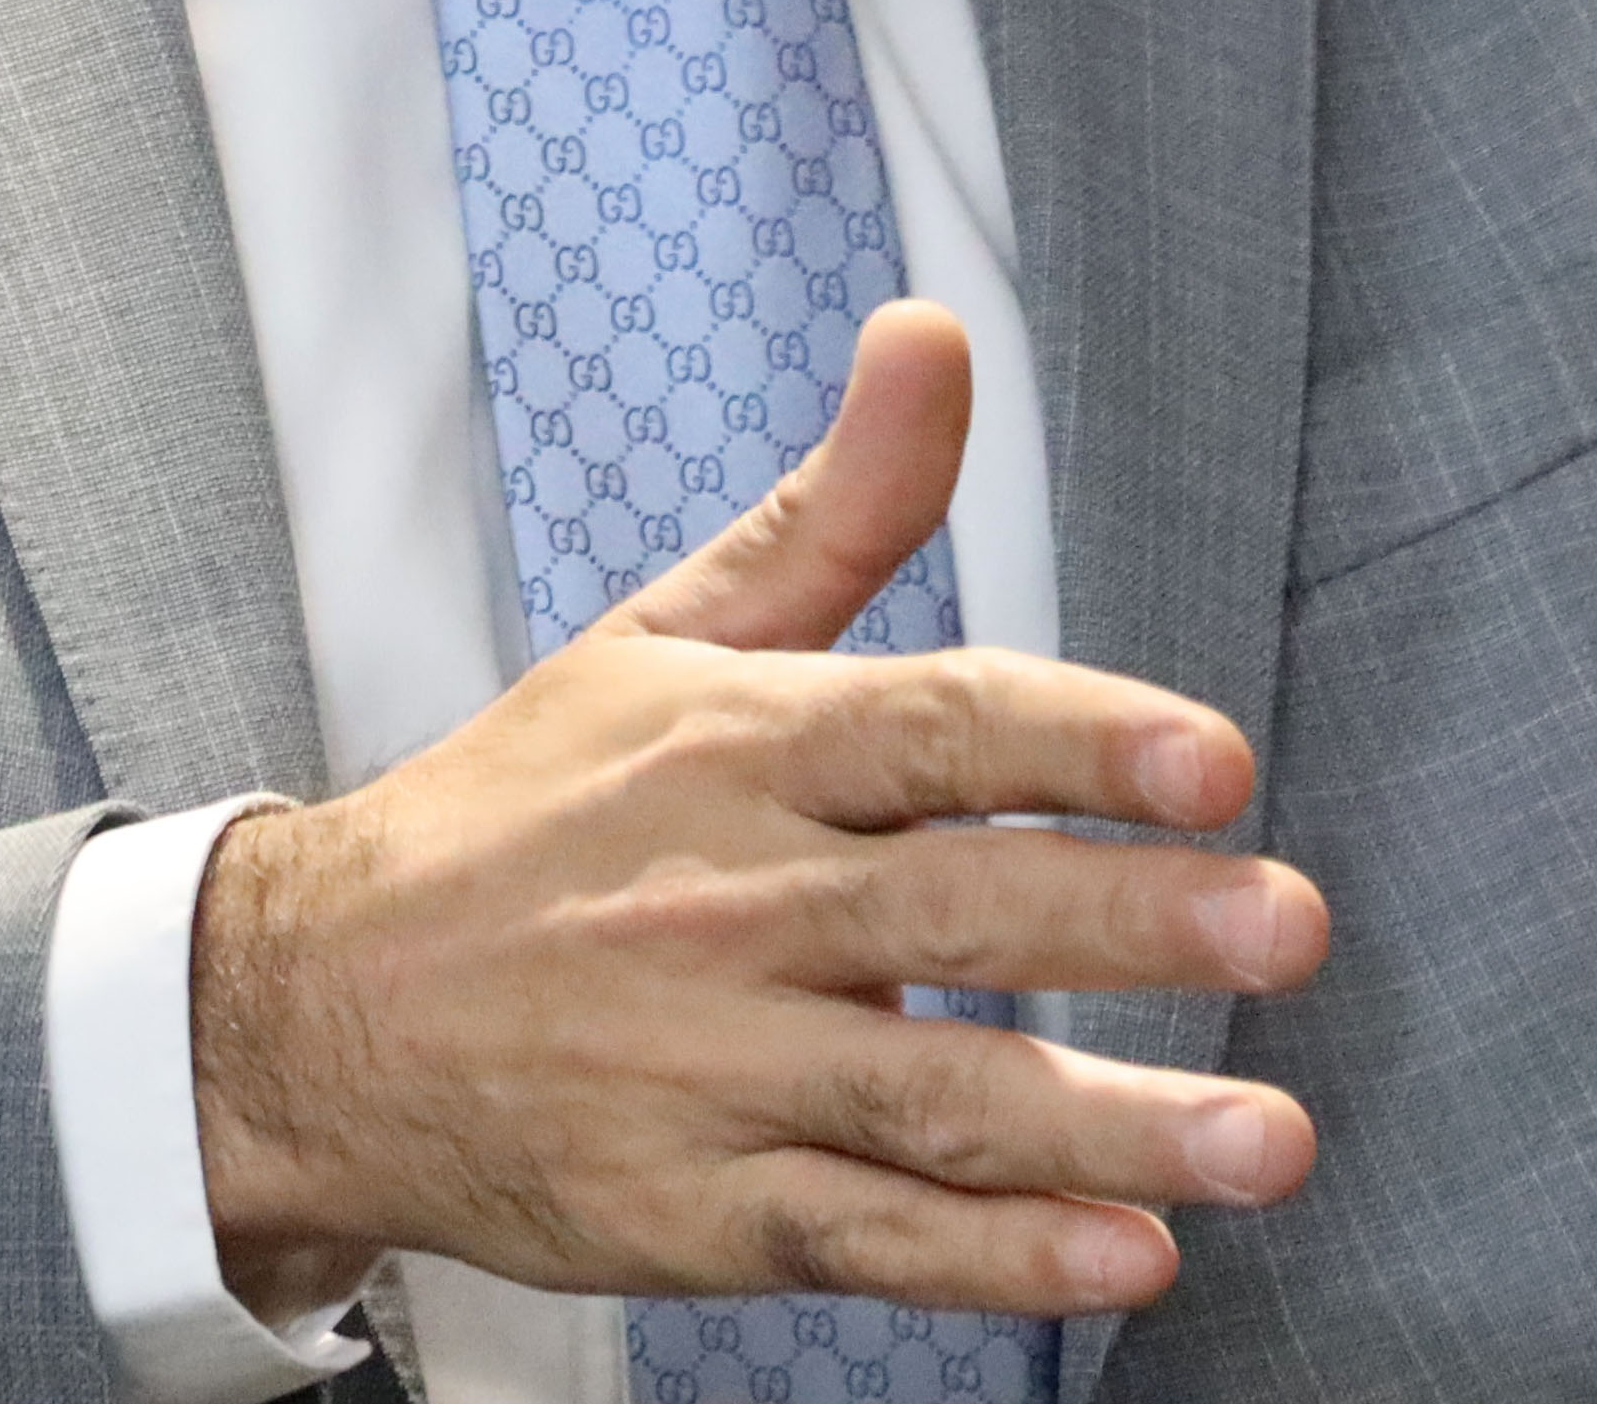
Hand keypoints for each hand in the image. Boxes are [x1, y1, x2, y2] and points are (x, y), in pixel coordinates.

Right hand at [189, 304, 1328, 1322]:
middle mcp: (735, 907)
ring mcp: (712, 1069)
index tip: (1215, 760)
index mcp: (744, 750)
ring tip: (1267, 1137)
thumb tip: (935, 335)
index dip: (1078, 738)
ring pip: (935, 1100)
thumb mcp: (667, 636)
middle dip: (1137, 922)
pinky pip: (864, 1238)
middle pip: (957, 913)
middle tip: (1292, 925)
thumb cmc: (519, 817)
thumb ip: (839, 506)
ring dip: (1114, 1127)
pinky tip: (1124, 1256)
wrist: (304, 1017)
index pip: (934, 729)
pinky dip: (995, 1261)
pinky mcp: (692, 1211)